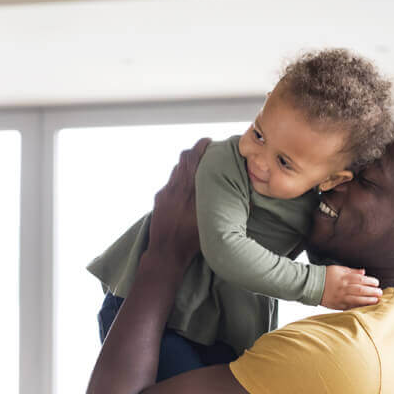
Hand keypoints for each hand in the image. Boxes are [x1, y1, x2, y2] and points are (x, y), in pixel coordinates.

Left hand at [148, 138, 209, 266]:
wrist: (166, 252)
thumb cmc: (191, 239)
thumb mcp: (210, 220)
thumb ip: (219, 203)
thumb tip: (235, 194)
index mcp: (188, 189)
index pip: (192, 158)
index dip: (200, 146)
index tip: (208, 141)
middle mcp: (175, 187)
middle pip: (182, 160)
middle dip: (194, 153)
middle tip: (205, 151)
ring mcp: (164, 193)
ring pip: (176, 172)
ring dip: (186, 167)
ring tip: (197, 170)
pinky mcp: (159, 200)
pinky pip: (170, 184)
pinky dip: (179, 181)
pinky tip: (186, 191)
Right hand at [321, 265, 382, 309]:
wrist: (311, 285)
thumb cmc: (326, 275)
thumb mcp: (338, 269)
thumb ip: (352, 271)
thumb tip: (363, 272)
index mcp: (344, 278)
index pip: (361, 280)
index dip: (371, 281)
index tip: (377, 283)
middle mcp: (343, 288)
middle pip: (361, 290)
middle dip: (372, 292)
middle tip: (380, 293)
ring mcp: (340, 297)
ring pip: (357, 300)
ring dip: (368, 301)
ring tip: (376, 301)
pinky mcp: (338, 305)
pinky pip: (350, 307)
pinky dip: (359, 307)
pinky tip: (366, 307)